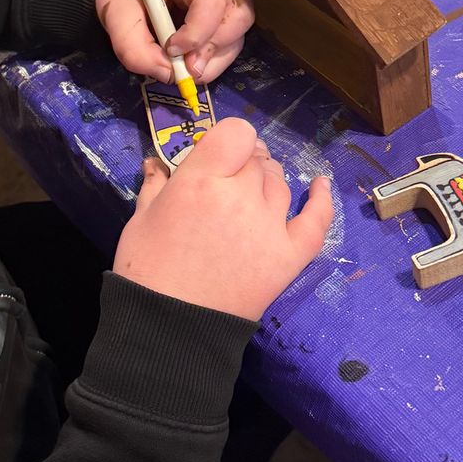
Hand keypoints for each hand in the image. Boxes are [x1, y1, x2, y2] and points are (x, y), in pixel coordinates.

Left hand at [96, 0, 252, 84]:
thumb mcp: (116, 17)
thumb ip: (136, 49)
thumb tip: (169, 74)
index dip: (197, 31)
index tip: (171, 48)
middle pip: (239, 16)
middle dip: (213, 47)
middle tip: (186, 66)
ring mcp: (225, 0)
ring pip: (238, 36)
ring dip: (213, 59)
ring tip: (183, 66)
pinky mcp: (223, 20)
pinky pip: (231, 46)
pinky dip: (212, 62)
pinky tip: (188, 59)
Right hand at [113, 118, 333, 320]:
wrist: (170, 328)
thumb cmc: (147, 269)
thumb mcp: (142, 217)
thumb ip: (157, 182)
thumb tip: (158, 161)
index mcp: (202, 180)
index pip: (236, 133)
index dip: (227, 140)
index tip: (215, 156)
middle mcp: (242, 196)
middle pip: (257, 159)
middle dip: (242, 163)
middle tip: (227, 179)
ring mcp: (270, 226)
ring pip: (279, 183)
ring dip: (266, 180)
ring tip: (250, 191)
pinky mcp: (289, 256)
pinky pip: (315, 220)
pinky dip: (321, 200)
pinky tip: (319, 184)